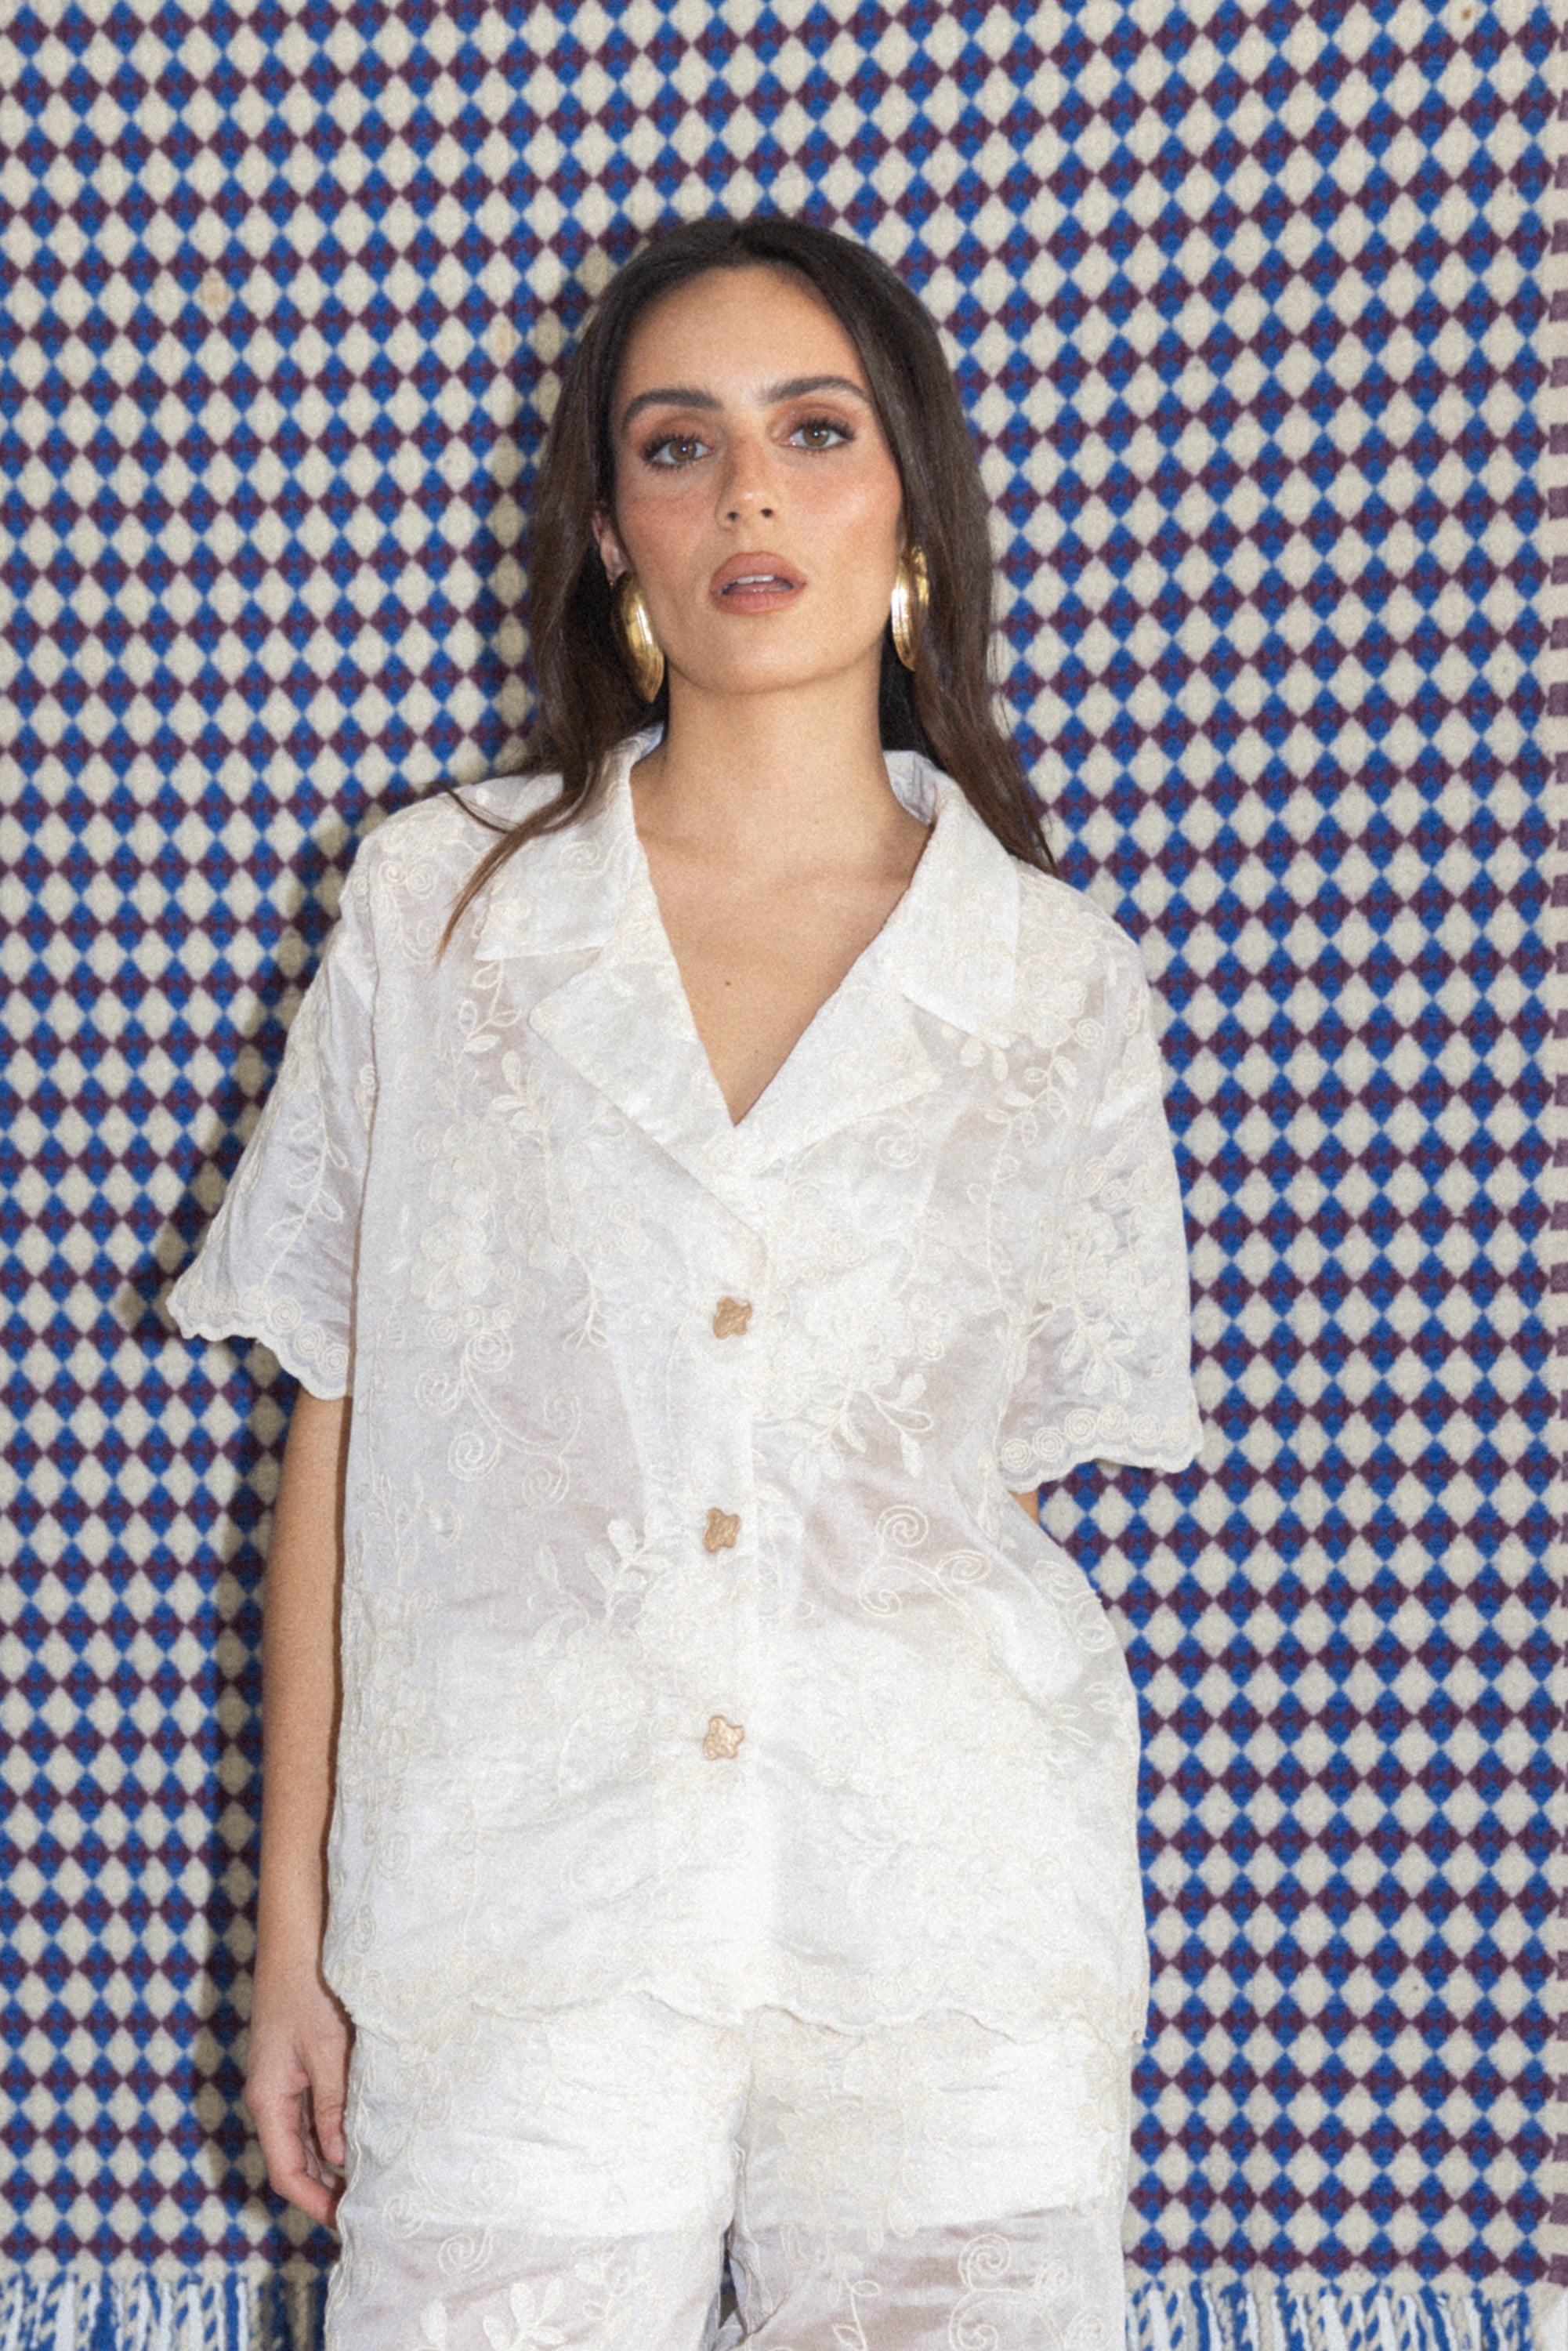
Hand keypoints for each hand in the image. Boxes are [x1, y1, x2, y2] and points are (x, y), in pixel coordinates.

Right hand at [245, 1961, 352, 2227]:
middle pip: (295, 2158)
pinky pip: (314, 2110)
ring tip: (373, 2179)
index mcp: (269, 2098)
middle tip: (368, 2208)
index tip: (346, 2222)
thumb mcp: (328, 2050)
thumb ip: (333, 2105)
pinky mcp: (299, 2063)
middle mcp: (272, 2095)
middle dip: (326, 2187)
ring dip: (333, 2159)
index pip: (286, 2171)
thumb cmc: (311, 1989)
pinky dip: (335, 2128)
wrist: (299, 1939)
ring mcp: (285, 2080)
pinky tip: (365, 2134)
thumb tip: (339, 2159)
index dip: (314, 2202)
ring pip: (307, 2136)